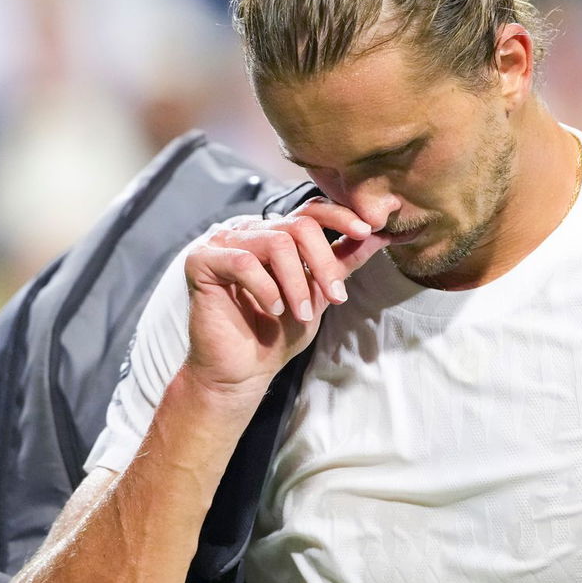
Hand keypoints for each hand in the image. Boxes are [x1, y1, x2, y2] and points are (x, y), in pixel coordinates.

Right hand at [183, 197, 391, 394]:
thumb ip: (343, 262)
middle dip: (323, 263)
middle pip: (299, 225)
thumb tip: (380, 234)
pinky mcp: (201, 260)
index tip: (368, 232)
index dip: (341, 217)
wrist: (242, 372)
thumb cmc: (277, 334)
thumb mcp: (320, 294)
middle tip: (336, 298)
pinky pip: (243, 262)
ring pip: (276, 243)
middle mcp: (248, 230)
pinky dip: (266, 289)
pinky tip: (272, 309)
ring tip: (300, 313)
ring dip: (297, 284)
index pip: (311, 210)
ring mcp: (222, 242)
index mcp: (275, 233)